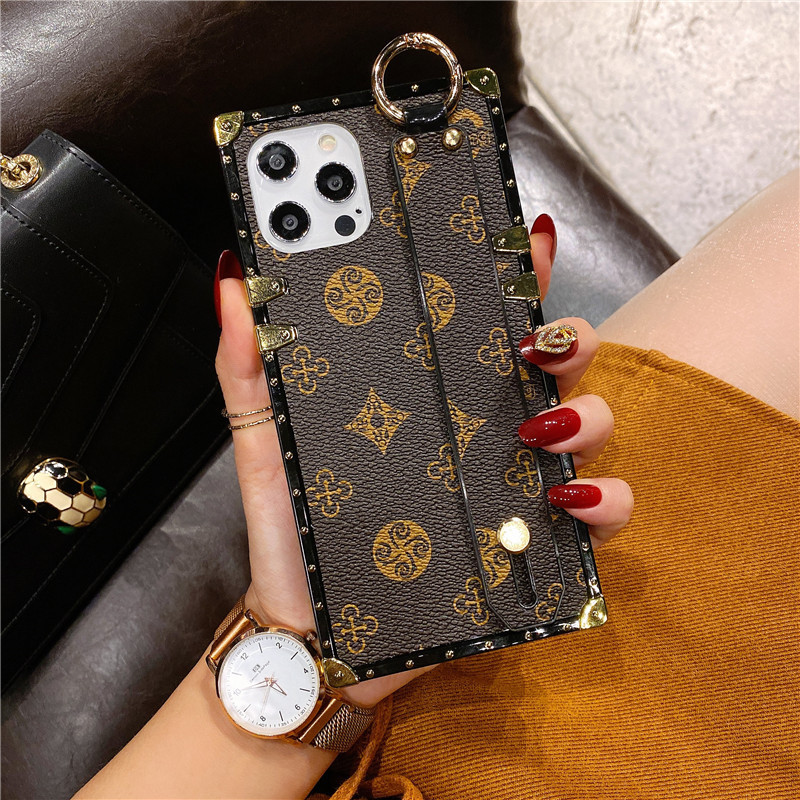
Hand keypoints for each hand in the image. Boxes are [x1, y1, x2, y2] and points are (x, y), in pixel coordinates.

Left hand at [214, 214, 631, 707]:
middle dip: (565, 336)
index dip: (513, 274)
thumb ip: (248, 363)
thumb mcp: (265, 437)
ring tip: (538, 427)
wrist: (310, 628)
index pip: (481, 323)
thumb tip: (232, 282)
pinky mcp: (529, 546)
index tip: (524, 236)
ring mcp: (511, 486)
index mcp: (429, 395)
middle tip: (533, 339)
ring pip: (587, 428)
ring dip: (585, 414)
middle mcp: (480, 432)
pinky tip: (565, 498)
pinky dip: (603, 501)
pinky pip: (596, 516)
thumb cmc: (295, 528)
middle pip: (552, 365)